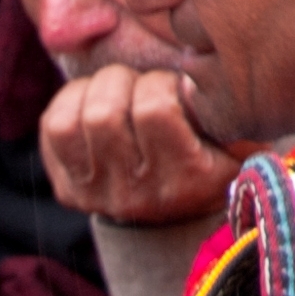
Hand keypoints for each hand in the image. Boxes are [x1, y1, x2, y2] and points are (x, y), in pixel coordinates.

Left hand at [43, 65, 240, 226]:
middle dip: (121, 81)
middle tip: (138, 84)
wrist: (180, 217)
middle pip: (103, 114)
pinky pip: (52, 129)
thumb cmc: (215, 160)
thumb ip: (238, 115)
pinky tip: (94, 104)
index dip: (160, 83)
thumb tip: (221, 78)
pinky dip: (69, 103)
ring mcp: (98, 196)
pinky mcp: (70, 190)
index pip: (154, 110)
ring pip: (69, 122)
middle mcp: (138, 195)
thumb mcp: (242, 143)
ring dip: (91, 91)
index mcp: (186, 180)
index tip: (172, 87)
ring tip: (115, 91)